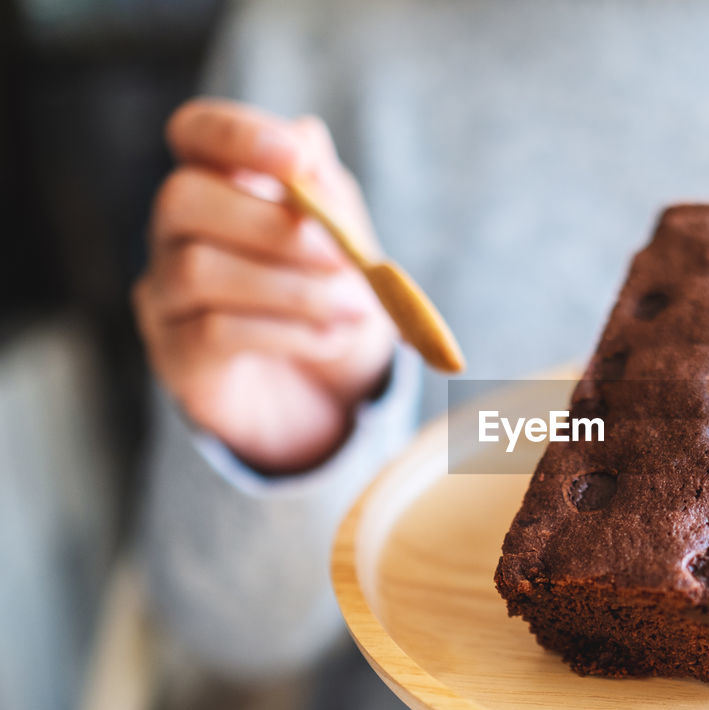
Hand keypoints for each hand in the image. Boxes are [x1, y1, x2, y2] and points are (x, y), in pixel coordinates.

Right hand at [134, 98, 395, 473]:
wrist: (336, 390)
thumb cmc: (334, 299)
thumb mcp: (346, 240)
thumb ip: (325, 192)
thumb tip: (303, 140)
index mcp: (221, 183)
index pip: (196, 133)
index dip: (237, 136)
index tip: (294, 158)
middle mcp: (176, 232)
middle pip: (182, 198)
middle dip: (270, 225)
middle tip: (340, 258)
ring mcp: (166, 295)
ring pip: (197, 270)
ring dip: (292, 288)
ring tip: (355, 308)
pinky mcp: (176, 356)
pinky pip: (214, 332)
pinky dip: (288, 332)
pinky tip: (333, 338)